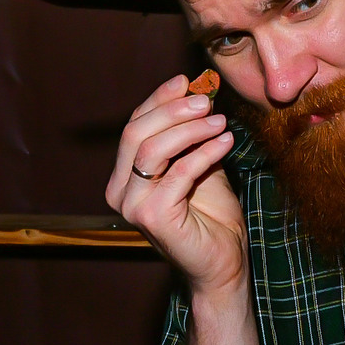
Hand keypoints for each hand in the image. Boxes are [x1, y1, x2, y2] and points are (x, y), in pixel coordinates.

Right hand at [108, 70, 244, 299]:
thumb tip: (198, 92)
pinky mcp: (154, 218)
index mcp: (123, 177)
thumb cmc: (211, 216)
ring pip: (152, 150)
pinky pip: (178, 173)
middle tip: (205, 101)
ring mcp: (133, 206)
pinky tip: (226, 142)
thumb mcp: (199, 163)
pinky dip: (204, 153)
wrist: (223, 263)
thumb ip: (191, 134)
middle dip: (172, 110)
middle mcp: (119, 192)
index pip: (134, 126)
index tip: (187, 82)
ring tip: (220, 122)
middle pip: (135, 133)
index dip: (159, 100)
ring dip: (189, 129)